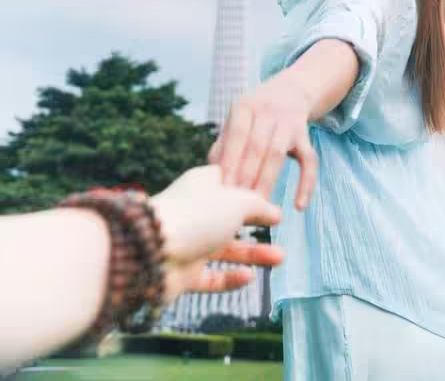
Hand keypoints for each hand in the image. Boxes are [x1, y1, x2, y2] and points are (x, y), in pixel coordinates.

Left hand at [151, 165, 283, 301]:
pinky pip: (211, 276)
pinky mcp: (183, 272)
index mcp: (204, 185)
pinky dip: (229, 278)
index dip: (251, 187)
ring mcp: (189, 242)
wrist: (149, 253)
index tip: (272, 193)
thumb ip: (259, 206)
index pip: (230, 181)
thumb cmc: (196, 216)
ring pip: (225, 249)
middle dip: (257, 224)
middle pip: (231, 217)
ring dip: (252, 253)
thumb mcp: (237, 202)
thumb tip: (275, 212)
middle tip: (280, 227)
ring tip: (280, 258)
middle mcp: (196, 212)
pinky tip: (249, 277)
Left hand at [208, 74, 317, 210]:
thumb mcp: (237, 120)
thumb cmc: (254, 115)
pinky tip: (299, 206)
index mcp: (244, 107)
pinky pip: (309, 161)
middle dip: (247, 176)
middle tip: (237, 204)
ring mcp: (288, 122)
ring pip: (278, 153)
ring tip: (259, 207)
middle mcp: (267, 111)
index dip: (231, 162)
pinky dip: (306, 183)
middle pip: (257, 146)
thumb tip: (212, 178)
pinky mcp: (305, 136)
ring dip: (267, 180)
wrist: (289, 91)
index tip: (223, 190)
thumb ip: (224, 145)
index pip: (237, 136)